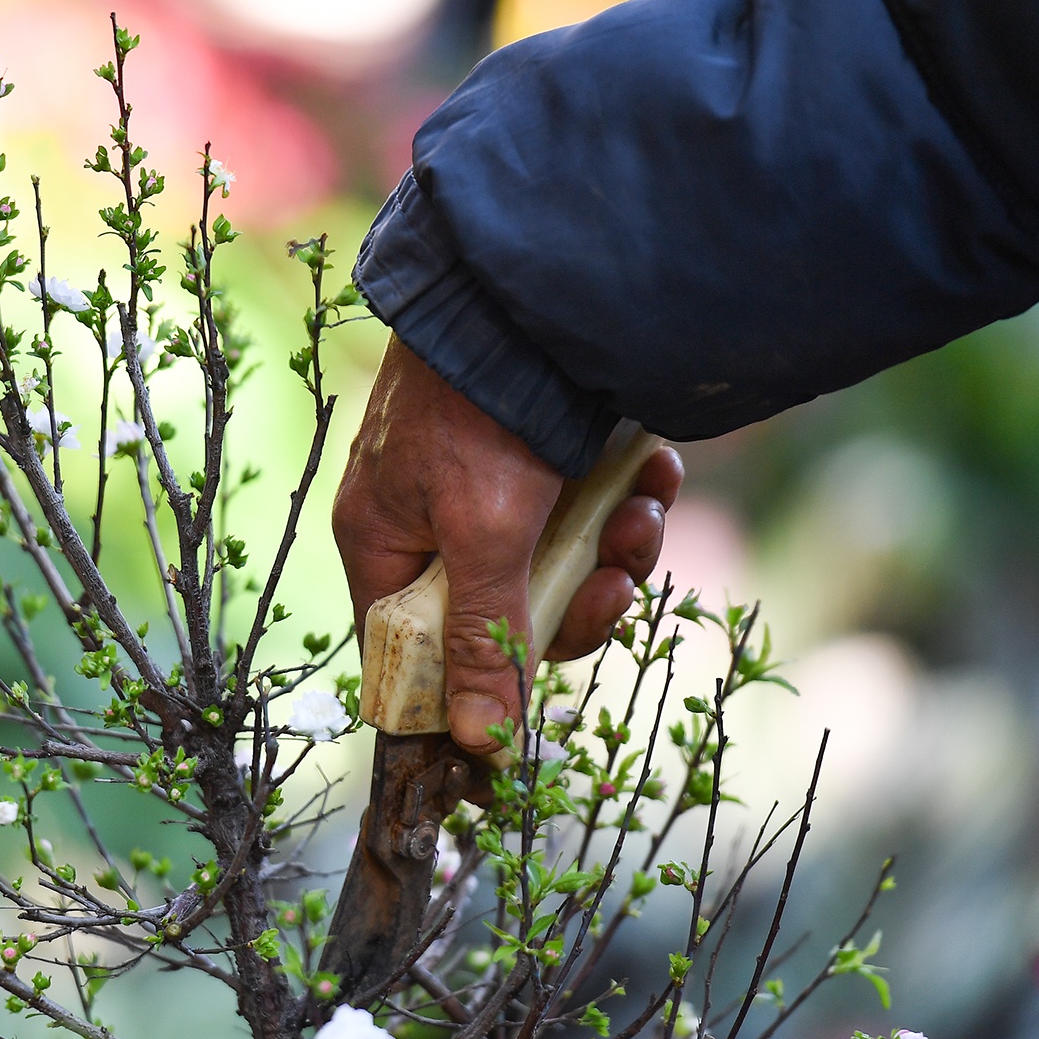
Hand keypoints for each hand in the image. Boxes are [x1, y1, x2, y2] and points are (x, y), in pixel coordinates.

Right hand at [334, 338, 682, 752]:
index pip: (412, 653)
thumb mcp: (485, 537)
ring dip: (615, 552)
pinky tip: (655, 480)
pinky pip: (588, 511)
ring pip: (559, 565)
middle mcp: (428, 521)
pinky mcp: (544, 456)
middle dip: (577, 603)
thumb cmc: (480, 412)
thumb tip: (474, 744)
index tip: (525, 711)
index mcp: (383, 543)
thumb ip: (484, 641)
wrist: (528, 294)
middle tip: (616, 582)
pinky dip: (628, 502)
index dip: (471, 687)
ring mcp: (488, 487)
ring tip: (644, 516)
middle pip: (506, 616)